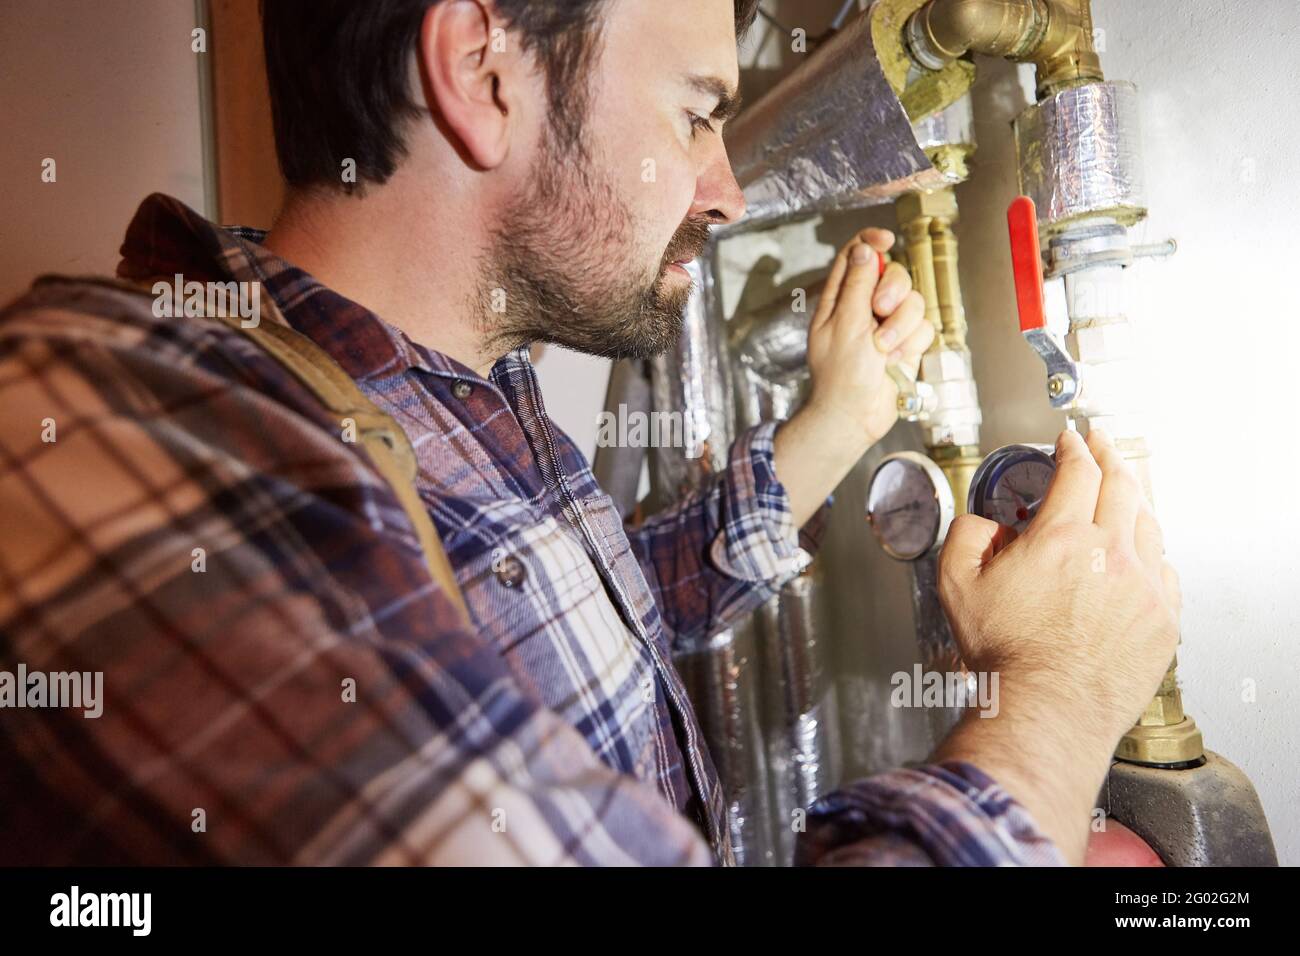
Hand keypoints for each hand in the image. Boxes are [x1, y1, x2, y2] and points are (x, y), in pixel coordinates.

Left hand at [803, 229, 932, 448]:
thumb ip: (856, 285)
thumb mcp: (844, 324)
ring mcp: (887, 325)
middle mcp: (864, 307)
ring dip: (902, 326)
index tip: (886, 240)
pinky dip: (912, 344)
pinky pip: (923, 327)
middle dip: (893, 291)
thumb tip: (864, 249)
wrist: (855, 416)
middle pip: (893, 274)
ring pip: (913, 302)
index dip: (871, 241)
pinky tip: (894, 362)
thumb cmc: (841, 375)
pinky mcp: (906, 343)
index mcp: (840, 298)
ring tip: (884, 350)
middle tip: (880, 312)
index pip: (856, 255)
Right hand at [932, 427, 1180, 863]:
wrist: (1049, 709)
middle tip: (1103, 444)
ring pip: (1149, 524)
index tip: (1071, 439)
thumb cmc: (1005, 655)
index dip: (1075, 448)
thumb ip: (965, 538)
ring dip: (1134, 499)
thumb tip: (982, 523)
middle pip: (1123, 485)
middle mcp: (1111, 554)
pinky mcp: (1162, 619)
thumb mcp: (957, 586)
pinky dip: (1150, 551)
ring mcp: (1144, 586)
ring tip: (1123, 494)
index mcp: (1062, 538)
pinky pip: (1164, 569)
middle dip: (1111, 455)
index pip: (1079, 472)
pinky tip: (1138, 554)